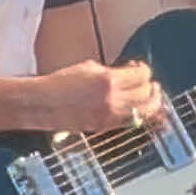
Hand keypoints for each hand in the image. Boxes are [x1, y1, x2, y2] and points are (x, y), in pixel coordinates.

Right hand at [38, 59, 162, 133]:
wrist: (43, 103)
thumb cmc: (59, 84)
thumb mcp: (87, 68)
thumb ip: (110, 71)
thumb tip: (126, 73)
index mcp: (108, 79)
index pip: (141, 74)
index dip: (145, 71)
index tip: (142, 69)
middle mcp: (112, 98)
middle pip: (147, 93)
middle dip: (151, 87)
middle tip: (151, 84)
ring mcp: (110, 114)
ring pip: (144, 111)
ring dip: (151, 103)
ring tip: (151, 98)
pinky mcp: (105, 126)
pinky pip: (132, 122)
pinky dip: (139, 115)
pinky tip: (138, 110)